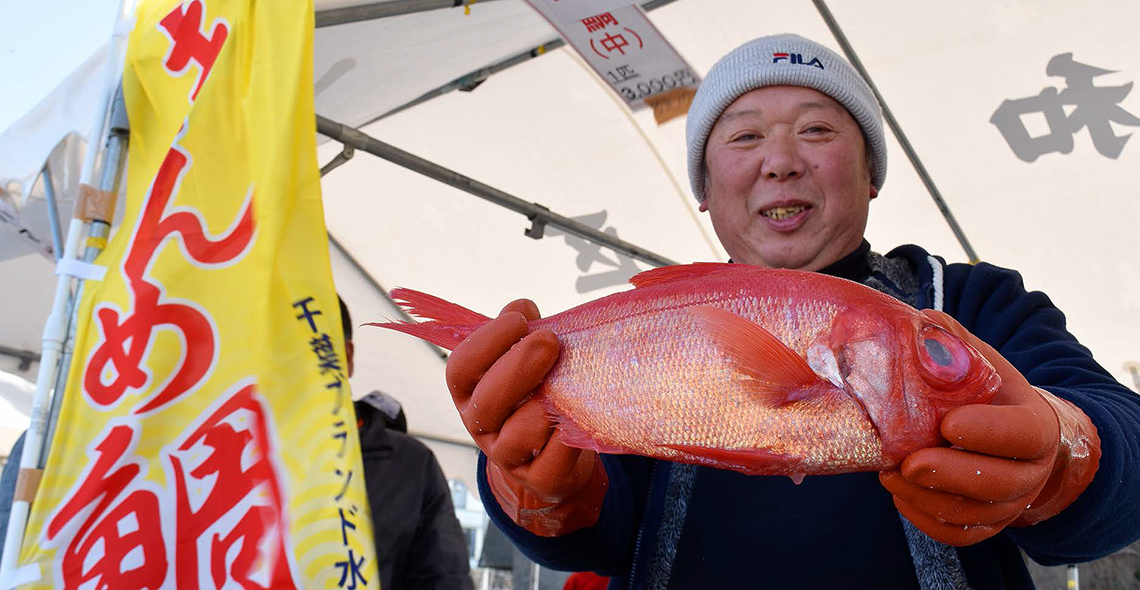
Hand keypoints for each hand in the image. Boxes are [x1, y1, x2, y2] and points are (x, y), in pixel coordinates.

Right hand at [446, 299, 606, 536]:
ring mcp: (507, 456)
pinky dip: (568, 437)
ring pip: (521, 432)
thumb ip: (519, 333)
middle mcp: (480, 426)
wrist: (559, 454)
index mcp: (470, 392)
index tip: (520, 320)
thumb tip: (521, 307)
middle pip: (487, 400)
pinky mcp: (539, 479)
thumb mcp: (523, 361)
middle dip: (519, 367)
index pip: (460, 368)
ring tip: (568, 388)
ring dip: (547, 406)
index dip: (487, 341)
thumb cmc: (538, 393)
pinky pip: (553, 459)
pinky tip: (578, 419)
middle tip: (550, 341)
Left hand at [879, 310, 1099, 545]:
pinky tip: (899, 494)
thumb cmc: (989, 391)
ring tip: (889, 473)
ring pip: (973, 514)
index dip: (987, 432)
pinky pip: (959, 534)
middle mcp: (1031, 470)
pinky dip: (925, 519)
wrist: (1015, 433)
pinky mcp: (988, 524)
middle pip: (996, 483)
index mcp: (1035, 423)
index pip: (1021, 433)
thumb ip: (951, 340)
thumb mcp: (979, 359)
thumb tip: (918, 321)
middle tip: (906, 461)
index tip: (947, 423)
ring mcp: (1011, 502)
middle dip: (947, 474)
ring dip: (926, 498)